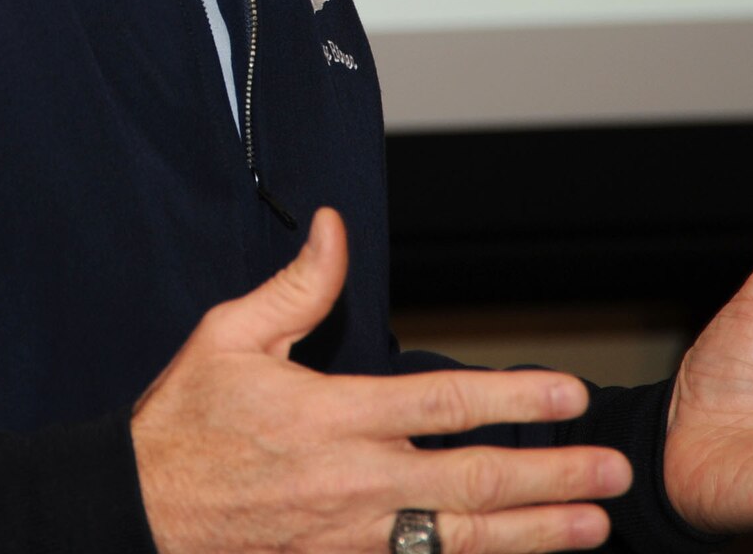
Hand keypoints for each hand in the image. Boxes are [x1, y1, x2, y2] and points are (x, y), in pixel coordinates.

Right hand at [132, 208, 629, 553]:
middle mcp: (354, 483)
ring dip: (534, 533)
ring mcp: (351, 537)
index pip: (443, 405)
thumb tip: (334, 228)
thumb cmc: (183, 424)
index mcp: (331, 416)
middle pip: (472, 480)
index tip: (567, 393)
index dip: (513, 398)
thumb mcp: (228, 337)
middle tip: (613, 472)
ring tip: (592, 527)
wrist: (139, 516)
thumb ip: (295, 287)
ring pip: (460, 538)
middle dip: (552, 475)